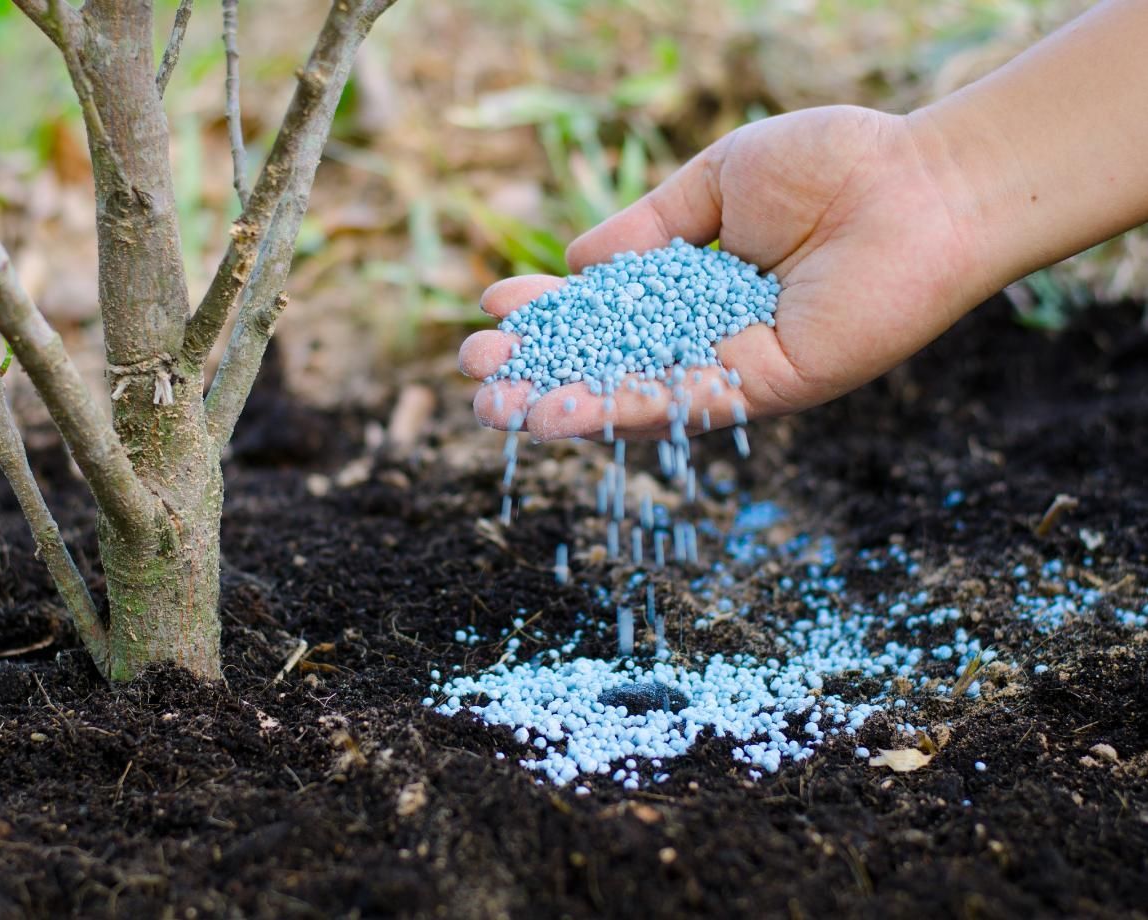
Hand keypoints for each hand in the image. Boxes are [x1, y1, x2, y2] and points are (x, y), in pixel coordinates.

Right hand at [459, 105, 987, 440]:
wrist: (923, 183)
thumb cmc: (833, 165)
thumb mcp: (715, 184)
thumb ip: (646, 228)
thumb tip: (575, 262)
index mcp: (697, 286)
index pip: (606, 311)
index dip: (549, 315)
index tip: (494, 310)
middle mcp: (712, 335)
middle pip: (610, 363)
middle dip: (540, 370)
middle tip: (475, 375)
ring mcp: (738, 365)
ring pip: (634, 394)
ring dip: (561, 404)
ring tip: (492, 407)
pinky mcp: (768, 386)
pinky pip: (682, 402)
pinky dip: (618, 409)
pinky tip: (558, 412)